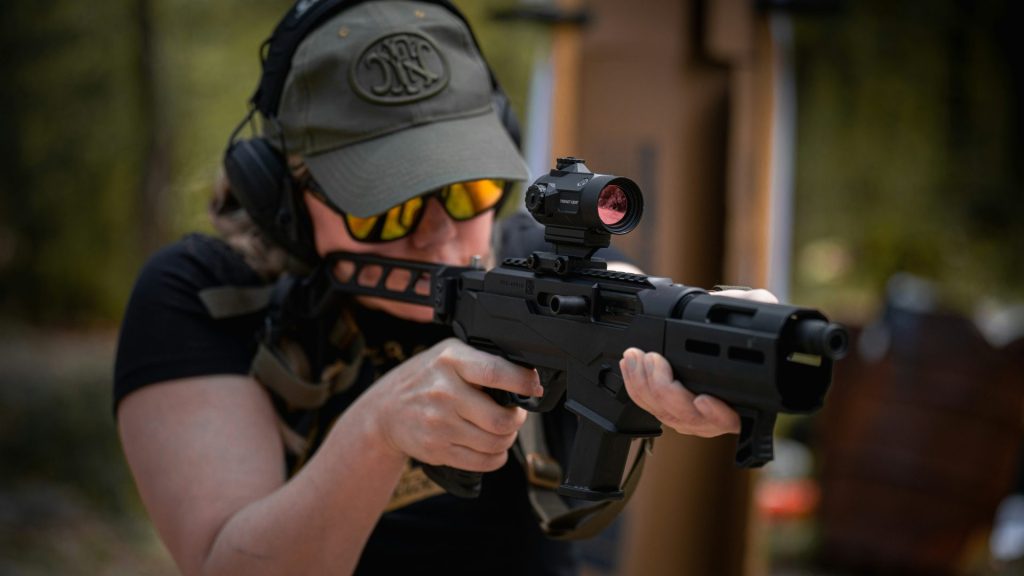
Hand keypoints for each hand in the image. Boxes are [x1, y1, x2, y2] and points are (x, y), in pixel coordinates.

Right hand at [367, 338, 542, 471]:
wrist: (384, 411)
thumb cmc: (425, 379)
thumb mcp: (448, 355)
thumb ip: (481, 361)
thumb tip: (526, 376)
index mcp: (451, 360)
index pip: (495, 372)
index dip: (523, 382)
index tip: (534, 387)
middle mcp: (444, 391)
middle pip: (501, 419)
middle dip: (516, 420)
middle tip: (514, 414)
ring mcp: (439, 423)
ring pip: (495, 443)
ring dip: (507, 439)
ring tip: (500, 429)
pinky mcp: (437, 449)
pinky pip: (482, 461)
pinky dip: (495, 457)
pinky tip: (491, 447)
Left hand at [619, 287, 778, 436]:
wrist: (716, 332)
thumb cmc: (738, 323)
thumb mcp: (754, 309)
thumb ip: (757, 305)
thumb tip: (751, 302)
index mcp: (744, 398)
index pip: (731, 418)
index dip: (716, 414)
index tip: (704, 399)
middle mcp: (717, 413)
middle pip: (688, 417)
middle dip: (664, 389)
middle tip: (653, 360)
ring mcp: (691, 415)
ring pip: (664, 413)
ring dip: (644, 386)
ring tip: (635, 358)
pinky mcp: (670, 409)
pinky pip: (649, 407)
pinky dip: (636, 388)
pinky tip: (631, 367)